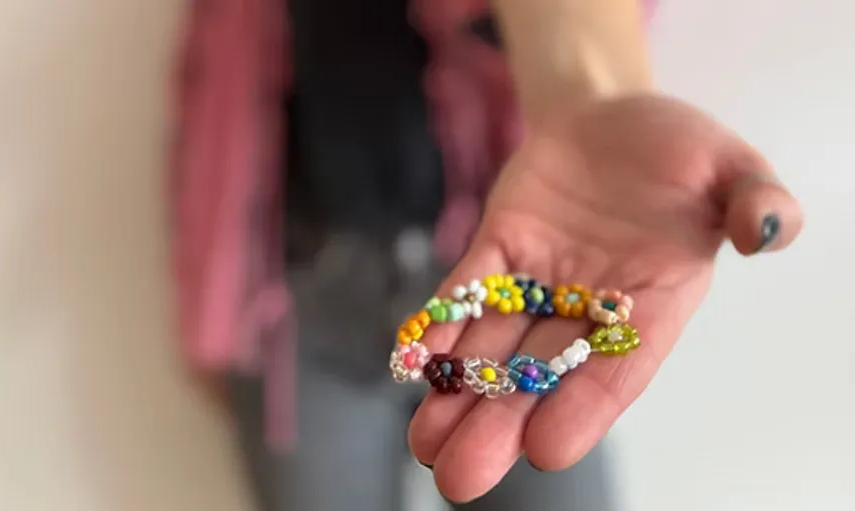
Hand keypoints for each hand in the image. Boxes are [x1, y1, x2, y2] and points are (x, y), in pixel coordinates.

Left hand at [407, 94, 802, 501]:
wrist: (615, 116)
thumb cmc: (681, 148)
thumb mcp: (730, 166)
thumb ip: (752, 198)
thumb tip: (766, 228)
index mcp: (654, 303)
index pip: (617, 367)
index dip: (584, 408)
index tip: (546, 449)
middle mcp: (589, 306)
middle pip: (542, 374)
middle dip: (500, 424)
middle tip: (460, 477)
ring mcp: (538, 281)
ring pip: (494, 345)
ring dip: (458, 392)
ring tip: (426, 442)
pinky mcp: (499, 249)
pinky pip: (466, 291)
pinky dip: (441, 325)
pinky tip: (413, 362)